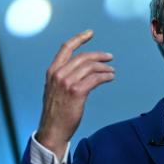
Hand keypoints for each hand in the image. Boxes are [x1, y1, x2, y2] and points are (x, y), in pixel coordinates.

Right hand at [36, 30, 114, 155]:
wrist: (52, 130)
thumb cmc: (55, 112)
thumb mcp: (54, 90)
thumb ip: (63, 77)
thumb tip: (80, 70)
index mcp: (52, 71)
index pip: (66, 48)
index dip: (79, 38)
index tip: (90, 33)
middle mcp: (58, 74)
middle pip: (83, 56)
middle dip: (98, 55)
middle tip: (109, 57)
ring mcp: (67, 83)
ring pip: (90, 67)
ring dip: (104, 67)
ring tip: (111, 71)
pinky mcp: (77, 92)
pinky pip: (95, 78)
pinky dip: (105, 76)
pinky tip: (110, 78)